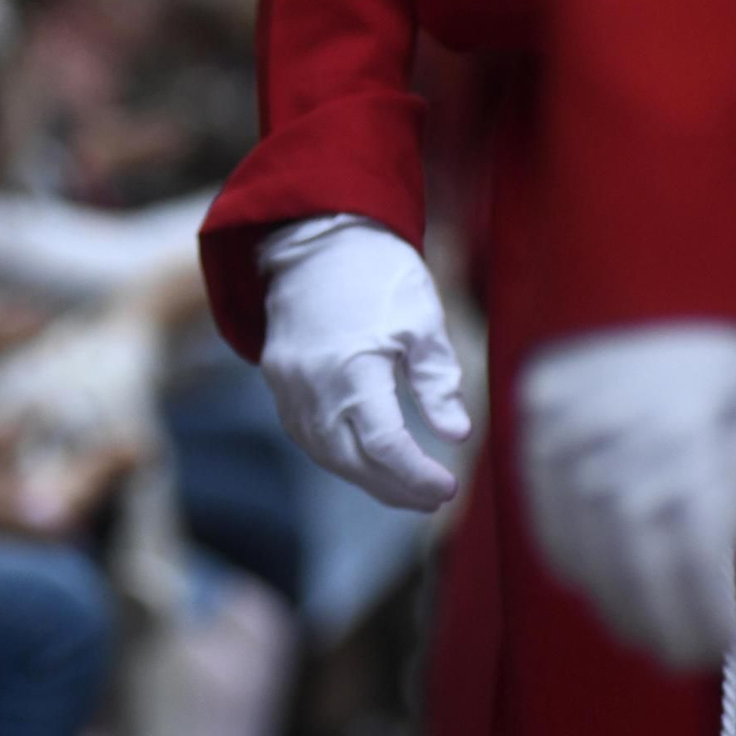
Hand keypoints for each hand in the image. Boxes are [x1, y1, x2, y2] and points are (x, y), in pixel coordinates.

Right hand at [259, 215, 469, 509]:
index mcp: (353, 368)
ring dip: (366, 478)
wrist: (314, 236)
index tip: (448, 487)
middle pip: (353, 462)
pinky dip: (338, 455)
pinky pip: (307, 436)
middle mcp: (313, 386)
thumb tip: (456, 433)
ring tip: (404, 487)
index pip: (386, 447)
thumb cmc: (376, 272)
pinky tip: (366, 459)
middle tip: (432, 498)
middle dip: (395, 488)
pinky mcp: (278, 381)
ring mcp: (288, 387)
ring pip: (326, 455)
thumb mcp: (422, 320)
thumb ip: (437, 381)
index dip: (417, 476)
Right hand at [519, 322, 735, 667]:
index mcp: (686, 452)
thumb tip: (717, 571)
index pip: (691, 566)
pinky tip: (588, 578)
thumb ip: (731, 496)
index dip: (701, 618)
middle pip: (634, 572)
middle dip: (657, 624)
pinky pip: (543, 516)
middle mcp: (619, 454)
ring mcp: (567, 444)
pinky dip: (564, 557)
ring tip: (634, 629)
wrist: (645, 275)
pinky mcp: (533, 430)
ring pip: (583, 553)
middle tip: (675, 657)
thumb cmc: (714, 351)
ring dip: (610, 603)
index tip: (717, 648)